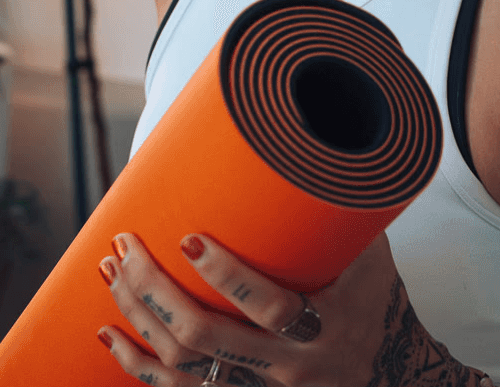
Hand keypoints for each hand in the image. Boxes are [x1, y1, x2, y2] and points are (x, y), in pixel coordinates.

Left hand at [96, 232, 495, 386]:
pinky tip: (109, 335)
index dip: (227, 277)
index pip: (270, 307)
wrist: (389, 363)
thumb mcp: (370, 251)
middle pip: (209, 339)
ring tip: (111, 272)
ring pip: (186, 366)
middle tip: (127, 247)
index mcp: (327, 323)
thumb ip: (338, 206)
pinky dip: (139, 365)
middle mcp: (292, 362)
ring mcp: (264, 385)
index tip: (189, 236)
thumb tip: (309, 138)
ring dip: (140, 318)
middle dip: (157, 292)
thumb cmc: (375, 291)